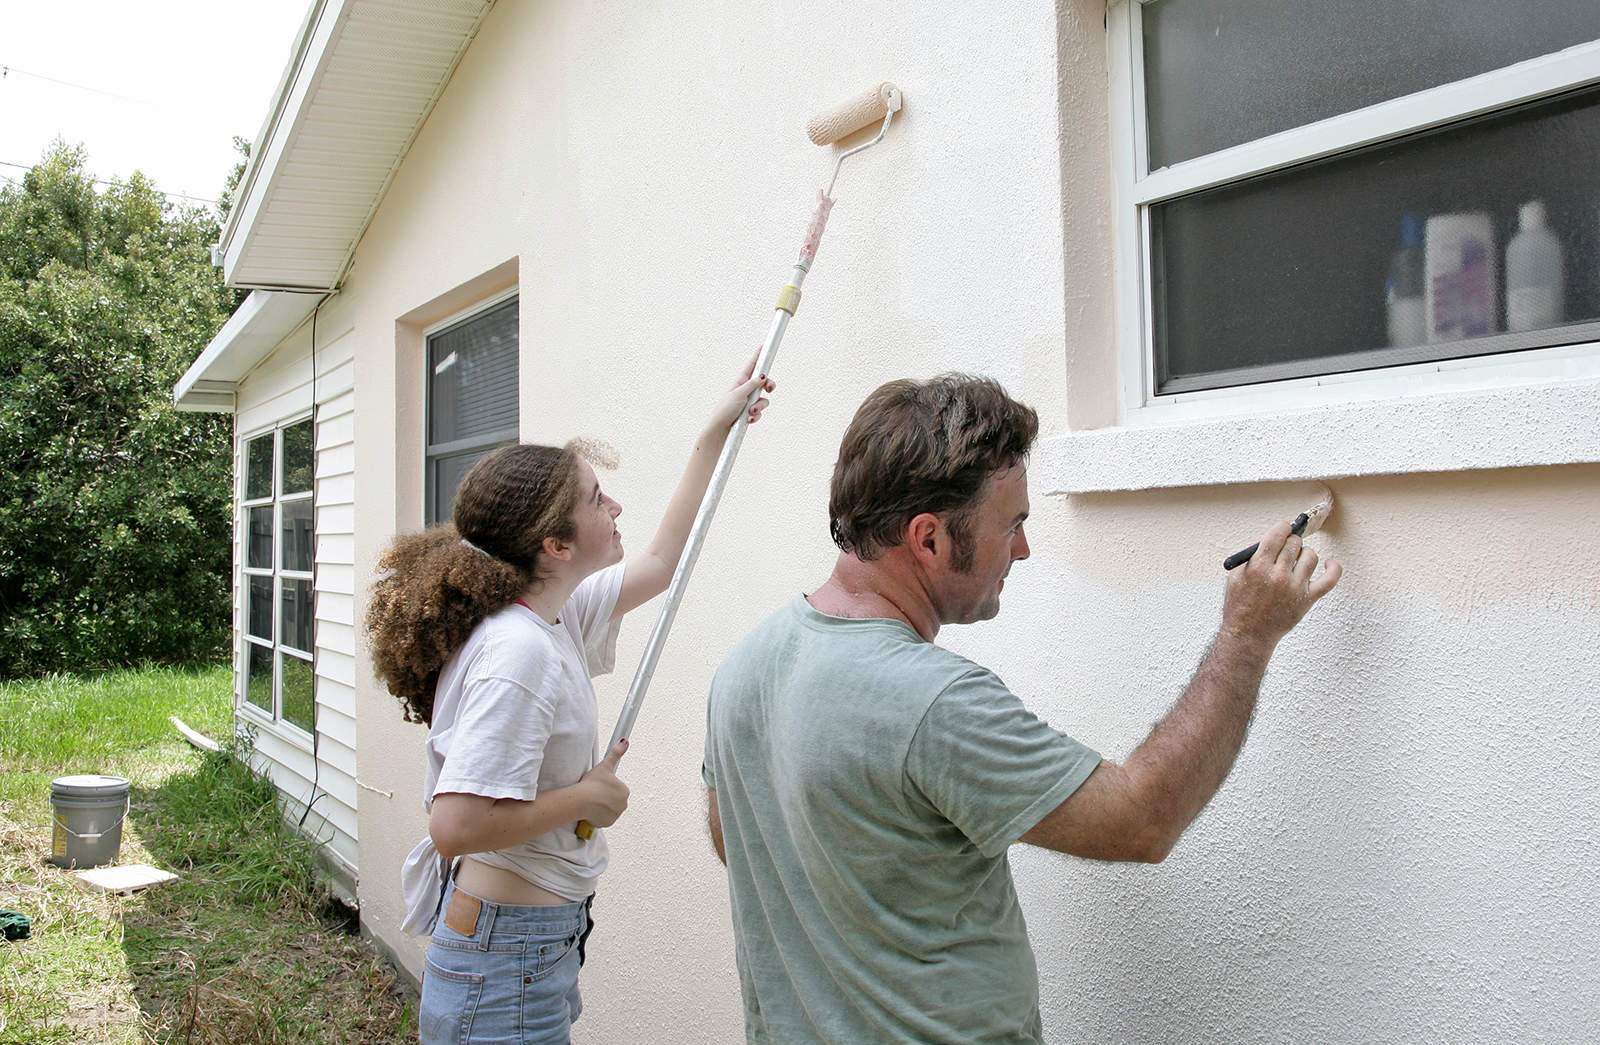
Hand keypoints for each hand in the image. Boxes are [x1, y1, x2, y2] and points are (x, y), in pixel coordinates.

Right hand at [577, 740, 629, 827]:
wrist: (581, 800)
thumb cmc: (592, 784)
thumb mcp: (605, 765)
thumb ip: (616, 753)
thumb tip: (624, 742)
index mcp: (624, 790)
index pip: (616, 788)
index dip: (605, 786)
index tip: (598, 785)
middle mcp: (623, 804)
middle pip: (613, 799)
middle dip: (604, 797)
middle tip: (594, 793)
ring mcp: (616, 814)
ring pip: (608, 809)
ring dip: (601, 806)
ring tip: (591, 801)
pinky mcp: (607, 823)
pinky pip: (604, 819)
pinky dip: (598, 816)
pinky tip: (591, 810)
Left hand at [706, 351, 775, 432]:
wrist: (721, 429)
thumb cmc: (725, 409)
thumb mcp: (739, 394)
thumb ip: (752, 384)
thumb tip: (763, 375)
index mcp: (741, 380)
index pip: (753, 364)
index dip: (759, 354)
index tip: (766, 344)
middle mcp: (746, 389)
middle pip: (765, 381)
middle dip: (770, 386)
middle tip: (770, 388)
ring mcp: (749, 401)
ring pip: (764, 399)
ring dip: (759, 406)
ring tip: (750, 412)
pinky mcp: (751, 412)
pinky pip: (760, 412)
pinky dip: (756, 416)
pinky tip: (748, 420)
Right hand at [1219, 521, 1341, 648]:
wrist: (1248, 634)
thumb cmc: (1240, 606)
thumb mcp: (1235, 577)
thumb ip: (1252, 557)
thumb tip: (1273, 540)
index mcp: (1258, 567)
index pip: (1277, 535)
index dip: (1282, 528)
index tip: (1284, 528)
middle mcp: (1278, 575)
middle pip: (1294, 544)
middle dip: (1291, 542)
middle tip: (1287, 548)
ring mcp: (1295, 587)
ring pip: (1311, 556)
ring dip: (1304, 554)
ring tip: (1297, 561)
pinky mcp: (1308, 599)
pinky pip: (1329, 579)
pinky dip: (1333, 568)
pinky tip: (1329, 564)